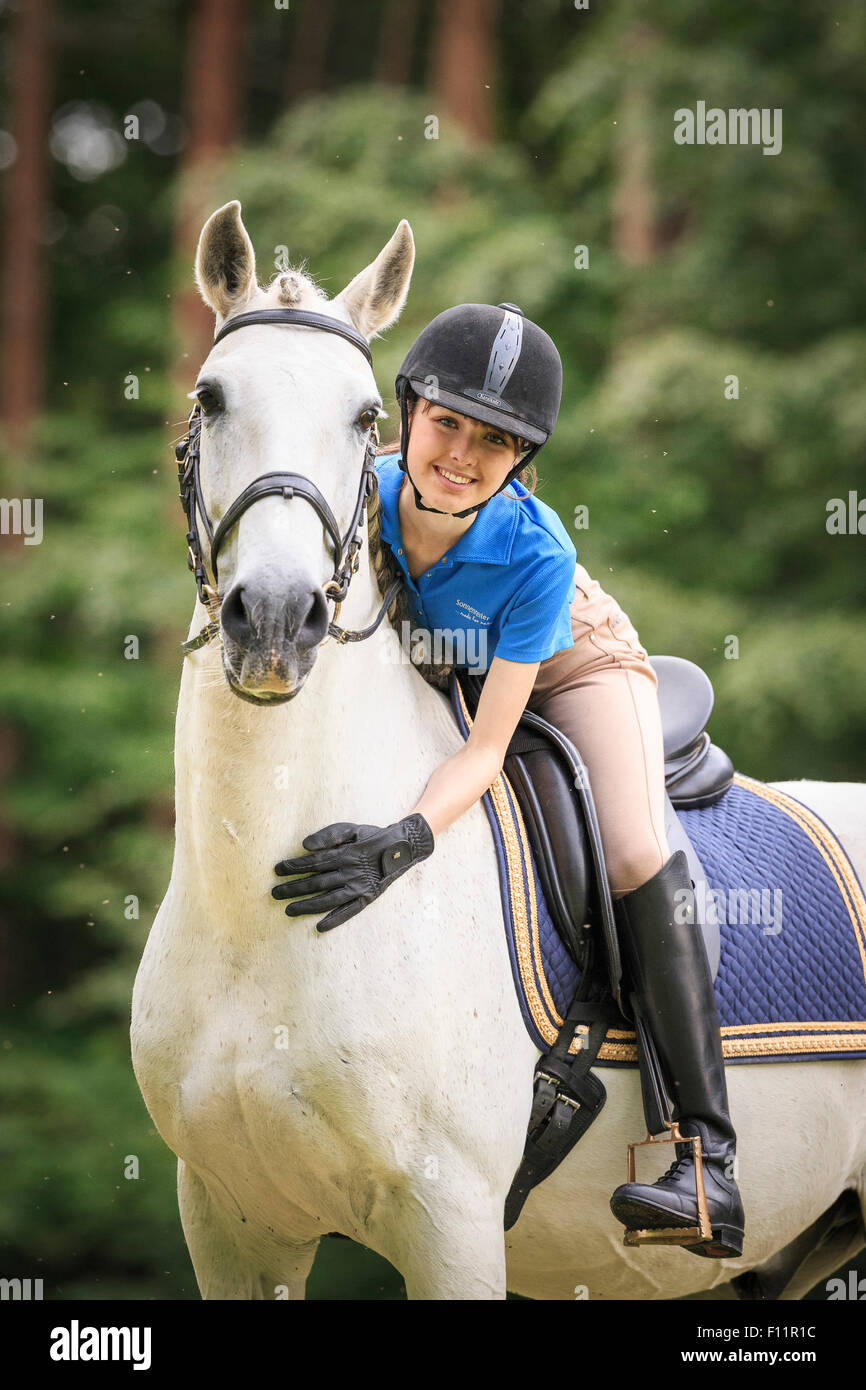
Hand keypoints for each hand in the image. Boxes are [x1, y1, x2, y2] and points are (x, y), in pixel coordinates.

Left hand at [272, 814, 434, 931]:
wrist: (403, 848)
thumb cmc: (372, 836)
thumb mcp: (352, 828)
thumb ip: (329, 835)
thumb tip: (305, 845)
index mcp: (345, 854)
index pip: (313, 862)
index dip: (294, 866)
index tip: (277, 870)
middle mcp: (350, 872)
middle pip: (317, 882)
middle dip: (293, 888)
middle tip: (275, 893)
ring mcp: (359, 887)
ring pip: (328, 899)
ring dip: (307, 906)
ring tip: (289, 910)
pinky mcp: (368, 898)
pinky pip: (349, 912)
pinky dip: (335, 920)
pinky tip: (320, 927)